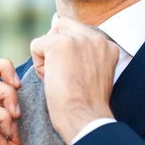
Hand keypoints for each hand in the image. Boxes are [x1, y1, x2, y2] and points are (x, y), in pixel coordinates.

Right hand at [0, 59, 23, 144]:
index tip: (19, 85)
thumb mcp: (16, 137)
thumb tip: (30, 95)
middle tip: (17, 88)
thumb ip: (17, 116)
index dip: (2, 67)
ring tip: (14, 117)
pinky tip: (7, 132)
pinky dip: (1, 116)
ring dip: (6, 96)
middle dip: (2, 69)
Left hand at [30, 17, 119, 144]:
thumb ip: (88, 55)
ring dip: (47, 54)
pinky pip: (36, 45)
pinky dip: (37, 64)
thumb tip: (67, 47)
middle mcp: (96, 37)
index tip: (72, 72)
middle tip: (61, 72)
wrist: (85, 118)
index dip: (69, 50)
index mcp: (108, 45)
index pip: (79, 32)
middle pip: (63, 26)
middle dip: (56, 45)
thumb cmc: (87, 105)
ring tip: (57, 77)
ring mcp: (78, 39)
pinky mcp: (60, 44)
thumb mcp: (98, 73)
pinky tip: (49, 79)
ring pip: (50, 34)